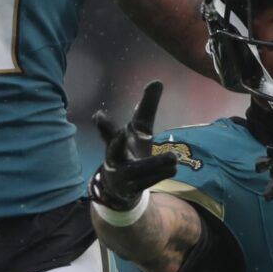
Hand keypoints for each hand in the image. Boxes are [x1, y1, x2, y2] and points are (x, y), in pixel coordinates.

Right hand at [91, 81, 178, 211]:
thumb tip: (158, 81)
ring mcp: (123, 177)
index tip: (98, 116)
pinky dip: (161, 174)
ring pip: (137, 170)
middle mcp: (114, 160)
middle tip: (126, 132)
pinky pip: (147, 182)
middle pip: (114, 151)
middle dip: (117, 143)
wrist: (121, 189)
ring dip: (155, 164)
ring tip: (173, 157)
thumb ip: (146, 107)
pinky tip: (174, 166)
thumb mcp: (139, 130)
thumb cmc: (131, 152)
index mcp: (114, 144)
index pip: (108, 133)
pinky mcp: (133, 190)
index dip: (104, 125)